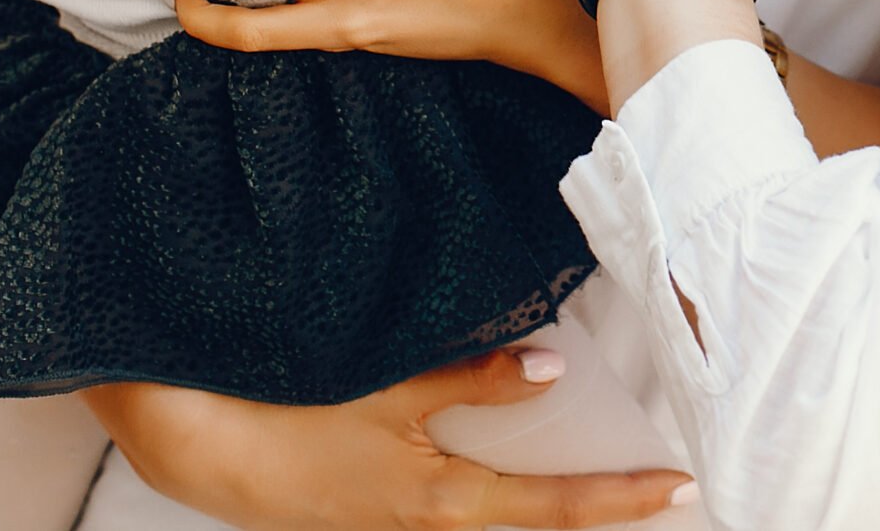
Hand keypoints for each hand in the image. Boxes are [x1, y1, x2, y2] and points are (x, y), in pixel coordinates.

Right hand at [83, 349, 693, 530]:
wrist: (199, 448)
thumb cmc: (291, 414)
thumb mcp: (392, 386)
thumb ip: (476, 378)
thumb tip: (552, 365)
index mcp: (443, 503)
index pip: (555, 507)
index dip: (621, 499)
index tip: (680, 486)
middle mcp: (429, 528)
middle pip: (536, 526)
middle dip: (601, 511)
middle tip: (664, 491)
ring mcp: (400, 530)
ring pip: (495, 525)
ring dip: (549, 509)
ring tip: (606, 486)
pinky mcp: (376, 517)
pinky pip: (456, 516)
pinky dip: (497, 502)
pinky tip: (515, 481)